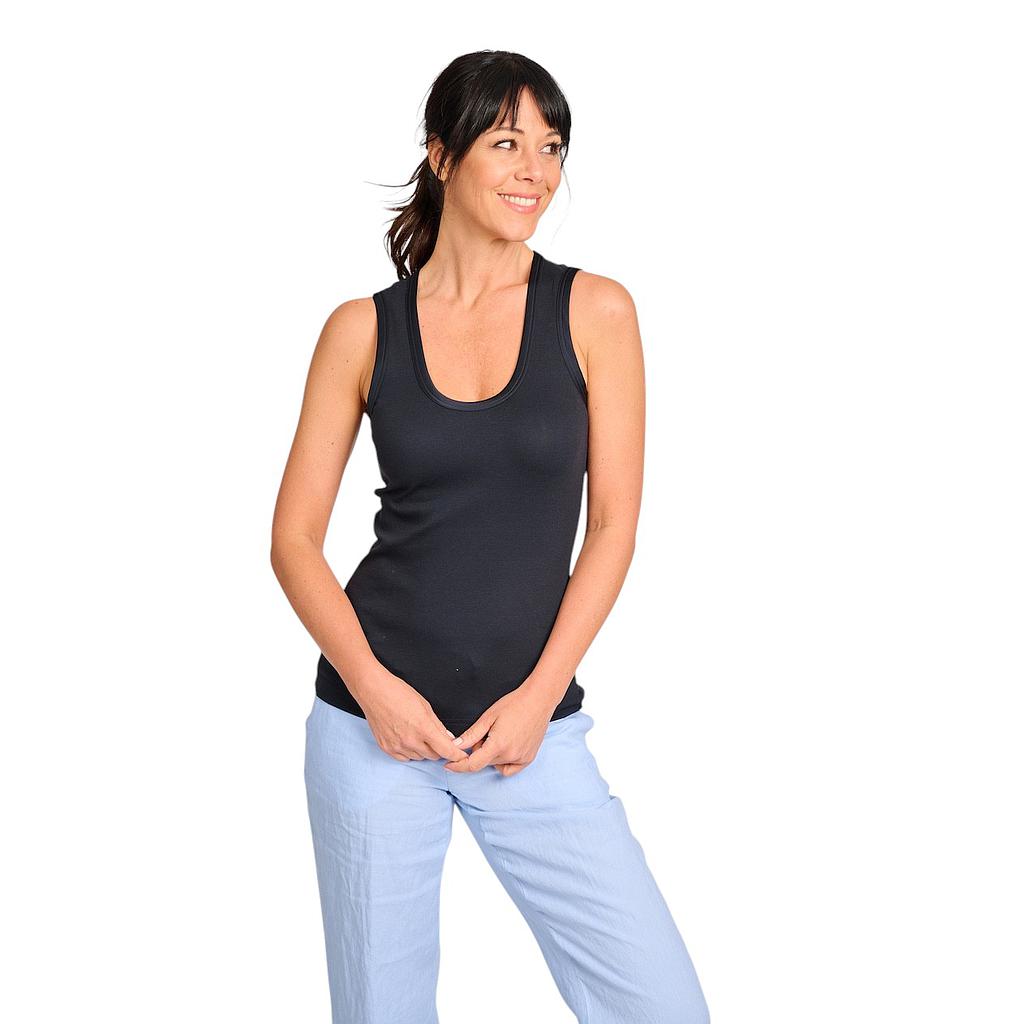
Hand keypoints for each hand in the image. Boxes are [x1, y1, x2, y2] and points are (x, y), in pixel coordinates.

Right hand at [356, 671, 470, 764]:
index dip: (457, 755)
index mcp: (423, 728)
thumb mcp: (425, 705)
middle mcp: (410, 740)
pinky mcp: (386, 748)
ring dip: (424, 751)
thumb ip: (438, 725)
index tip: (462, 756)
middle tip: (436, 738)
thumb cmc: (399, 693)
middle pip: (433, 756)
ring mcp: (397, 746)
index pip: (446, 750)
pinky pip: (404, 758)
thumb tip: (448, 738)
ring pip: (419, 758)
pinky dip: (410, 752)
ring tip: (418, 734)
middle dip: (439, 749)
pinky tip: (408, 740)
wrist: (373, 691)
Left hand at [443, 688, 555, 776]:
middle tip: (485, 732)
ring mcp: (522, 758)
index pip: (473, 764)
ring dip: (491, 755)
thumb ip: (472, 734)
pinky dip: (503, 762)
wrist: (538, 700)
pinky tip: (505, 747)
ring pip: (496, 764)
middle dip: (478, 751)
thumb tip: (456, 746)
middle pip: (484, 762)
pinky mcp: (529, 758)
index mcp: (498, 745)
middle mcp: (510, 755)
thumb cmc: (513, 704)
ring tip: (498, 735)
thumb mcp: (488, 717)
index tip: (449, 766)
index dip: (458, 766)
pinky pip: (510, 768)